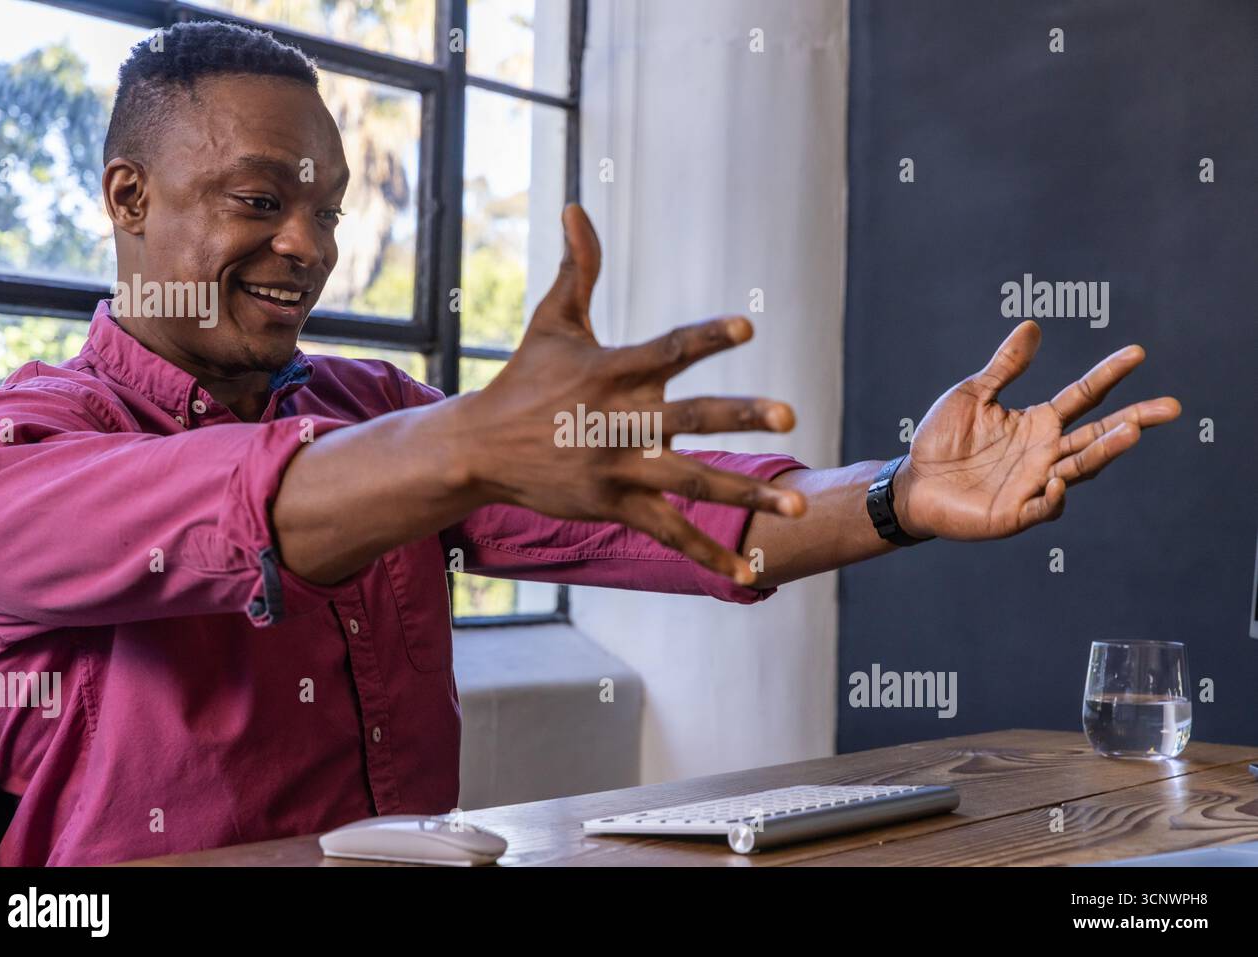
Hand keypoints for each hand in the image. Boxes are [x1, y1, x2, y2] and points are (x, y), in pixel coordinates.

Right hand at [456, 204, 806, 583]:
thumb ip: (577, 268)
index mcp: (611, 371)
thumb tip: (576, 206)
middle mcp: (618, 421)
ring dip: (744, 495)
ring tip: (795, 507)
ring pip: (690, 483)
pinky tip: (749, 574)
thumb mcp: (552, 321)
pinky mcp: (613, 506)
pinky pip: (669, 533)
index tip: (746, 329)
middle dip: (738, 417)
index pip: (665, 351)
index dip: (704, 338)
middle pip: (687, 419)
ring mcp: (617, 469)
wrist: (480, 449)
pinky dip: (708, 555)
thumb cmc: (523, 379)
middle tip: (789, 416)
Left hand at [894, 320, 1180, 540]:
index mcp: (1038, 423)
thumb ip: (1005, 366)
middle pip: (1097, 435)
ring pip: (1079, 468)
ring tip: (1131, 432)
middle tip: (1169, 407)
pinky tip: (1058, 479)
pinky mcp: (1014, 514)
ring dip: (1105, 452)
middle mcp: (1045, 453)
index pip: (1084, 396)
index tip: (1138, 353)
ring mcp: (1034, 484)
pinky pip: (1042, 507)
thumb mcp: (972, 395)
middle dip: (1133, 421)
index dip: (1110, 375)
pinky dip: (1054, 496)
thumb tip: (1033, 326)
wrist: (912, 484)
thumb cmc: (942, 440)